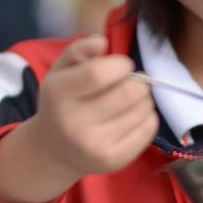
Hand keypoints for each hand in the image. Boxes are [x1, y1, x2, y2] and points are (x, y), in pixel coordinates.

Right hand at [27, 35, 158, 178]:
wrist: (53, 151)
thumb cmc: (62, 102)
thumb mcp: (60, 71)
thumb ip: (79, 50)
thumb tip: (102, 41)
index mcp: (57, 94)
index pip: (99, 73)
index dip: (120, 65)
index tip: (122, 66)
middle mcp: (73, 123)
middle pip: (128, 92)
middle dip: (138, 81)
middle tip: (131, 82)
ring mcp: (94, 146)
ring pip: (142, 110)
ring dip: (144, 99)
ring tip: (129, 100)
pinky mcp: (113, 161)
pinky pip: (149, 129)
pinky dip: (147, 117)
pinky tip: (131, 117)